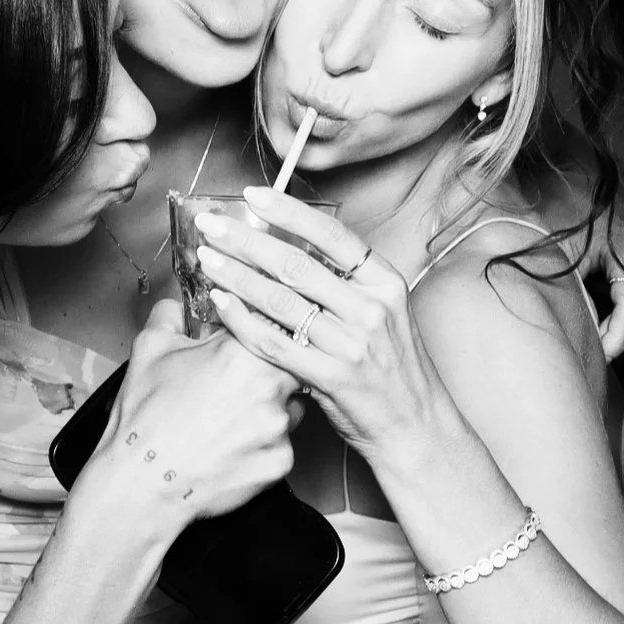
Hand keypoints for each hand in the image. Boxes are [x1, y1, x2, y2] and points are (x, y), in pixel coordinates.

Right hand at [98, 299, 301, 522]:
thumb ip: (170, 314)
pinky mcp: (280, 462)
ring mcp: (278, 427)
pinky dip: (262, 446)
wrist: (141, 482)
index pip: (273, 327)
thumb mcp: (150, 349)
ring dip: (270, 409)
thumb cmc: (145, 420)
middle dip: (268, 372)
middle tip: (235, 386)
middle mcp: (269, 385)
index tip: (252, 340)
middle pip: (290, 366)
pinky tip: (230, 447)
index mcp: (243, 349)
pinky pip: (281, 446)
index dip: (262, 333)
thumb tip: (177, 304)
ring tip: (228, 420)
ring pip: (290, 407)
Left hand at [196, 189, 452, 461]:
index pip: (332, 235)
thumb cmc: (391, 368)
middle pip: (297, 264)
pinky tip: (220, 303)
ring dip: (236, 275)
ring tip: (207, 259)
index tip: (253, 196)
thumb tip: (290, 247)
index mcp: (385, 282)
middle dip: (247, 240)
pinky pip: (274, 342)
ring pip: (281, 300)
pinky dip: (242, 320)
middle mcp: (371, 308)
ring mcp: (353, 343)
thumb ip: (346, 282)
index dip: (288, 212)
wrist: (415, 426)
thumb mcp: (384, 312)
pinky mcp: (333, 377)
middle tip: (210, 224)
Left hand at [572, 204, 623, 359]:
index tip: (600, 356)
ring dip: (617, 320)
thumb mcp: (566, 257)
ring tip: (596, 340)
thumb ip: (578, 294)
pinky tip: (600, 317)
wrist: (567, 178)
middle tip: (595, 354)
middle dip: (616, 333)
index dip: (616, 337)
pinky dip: (617, 304)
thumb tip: (585, 332)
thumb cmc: (564, 213)